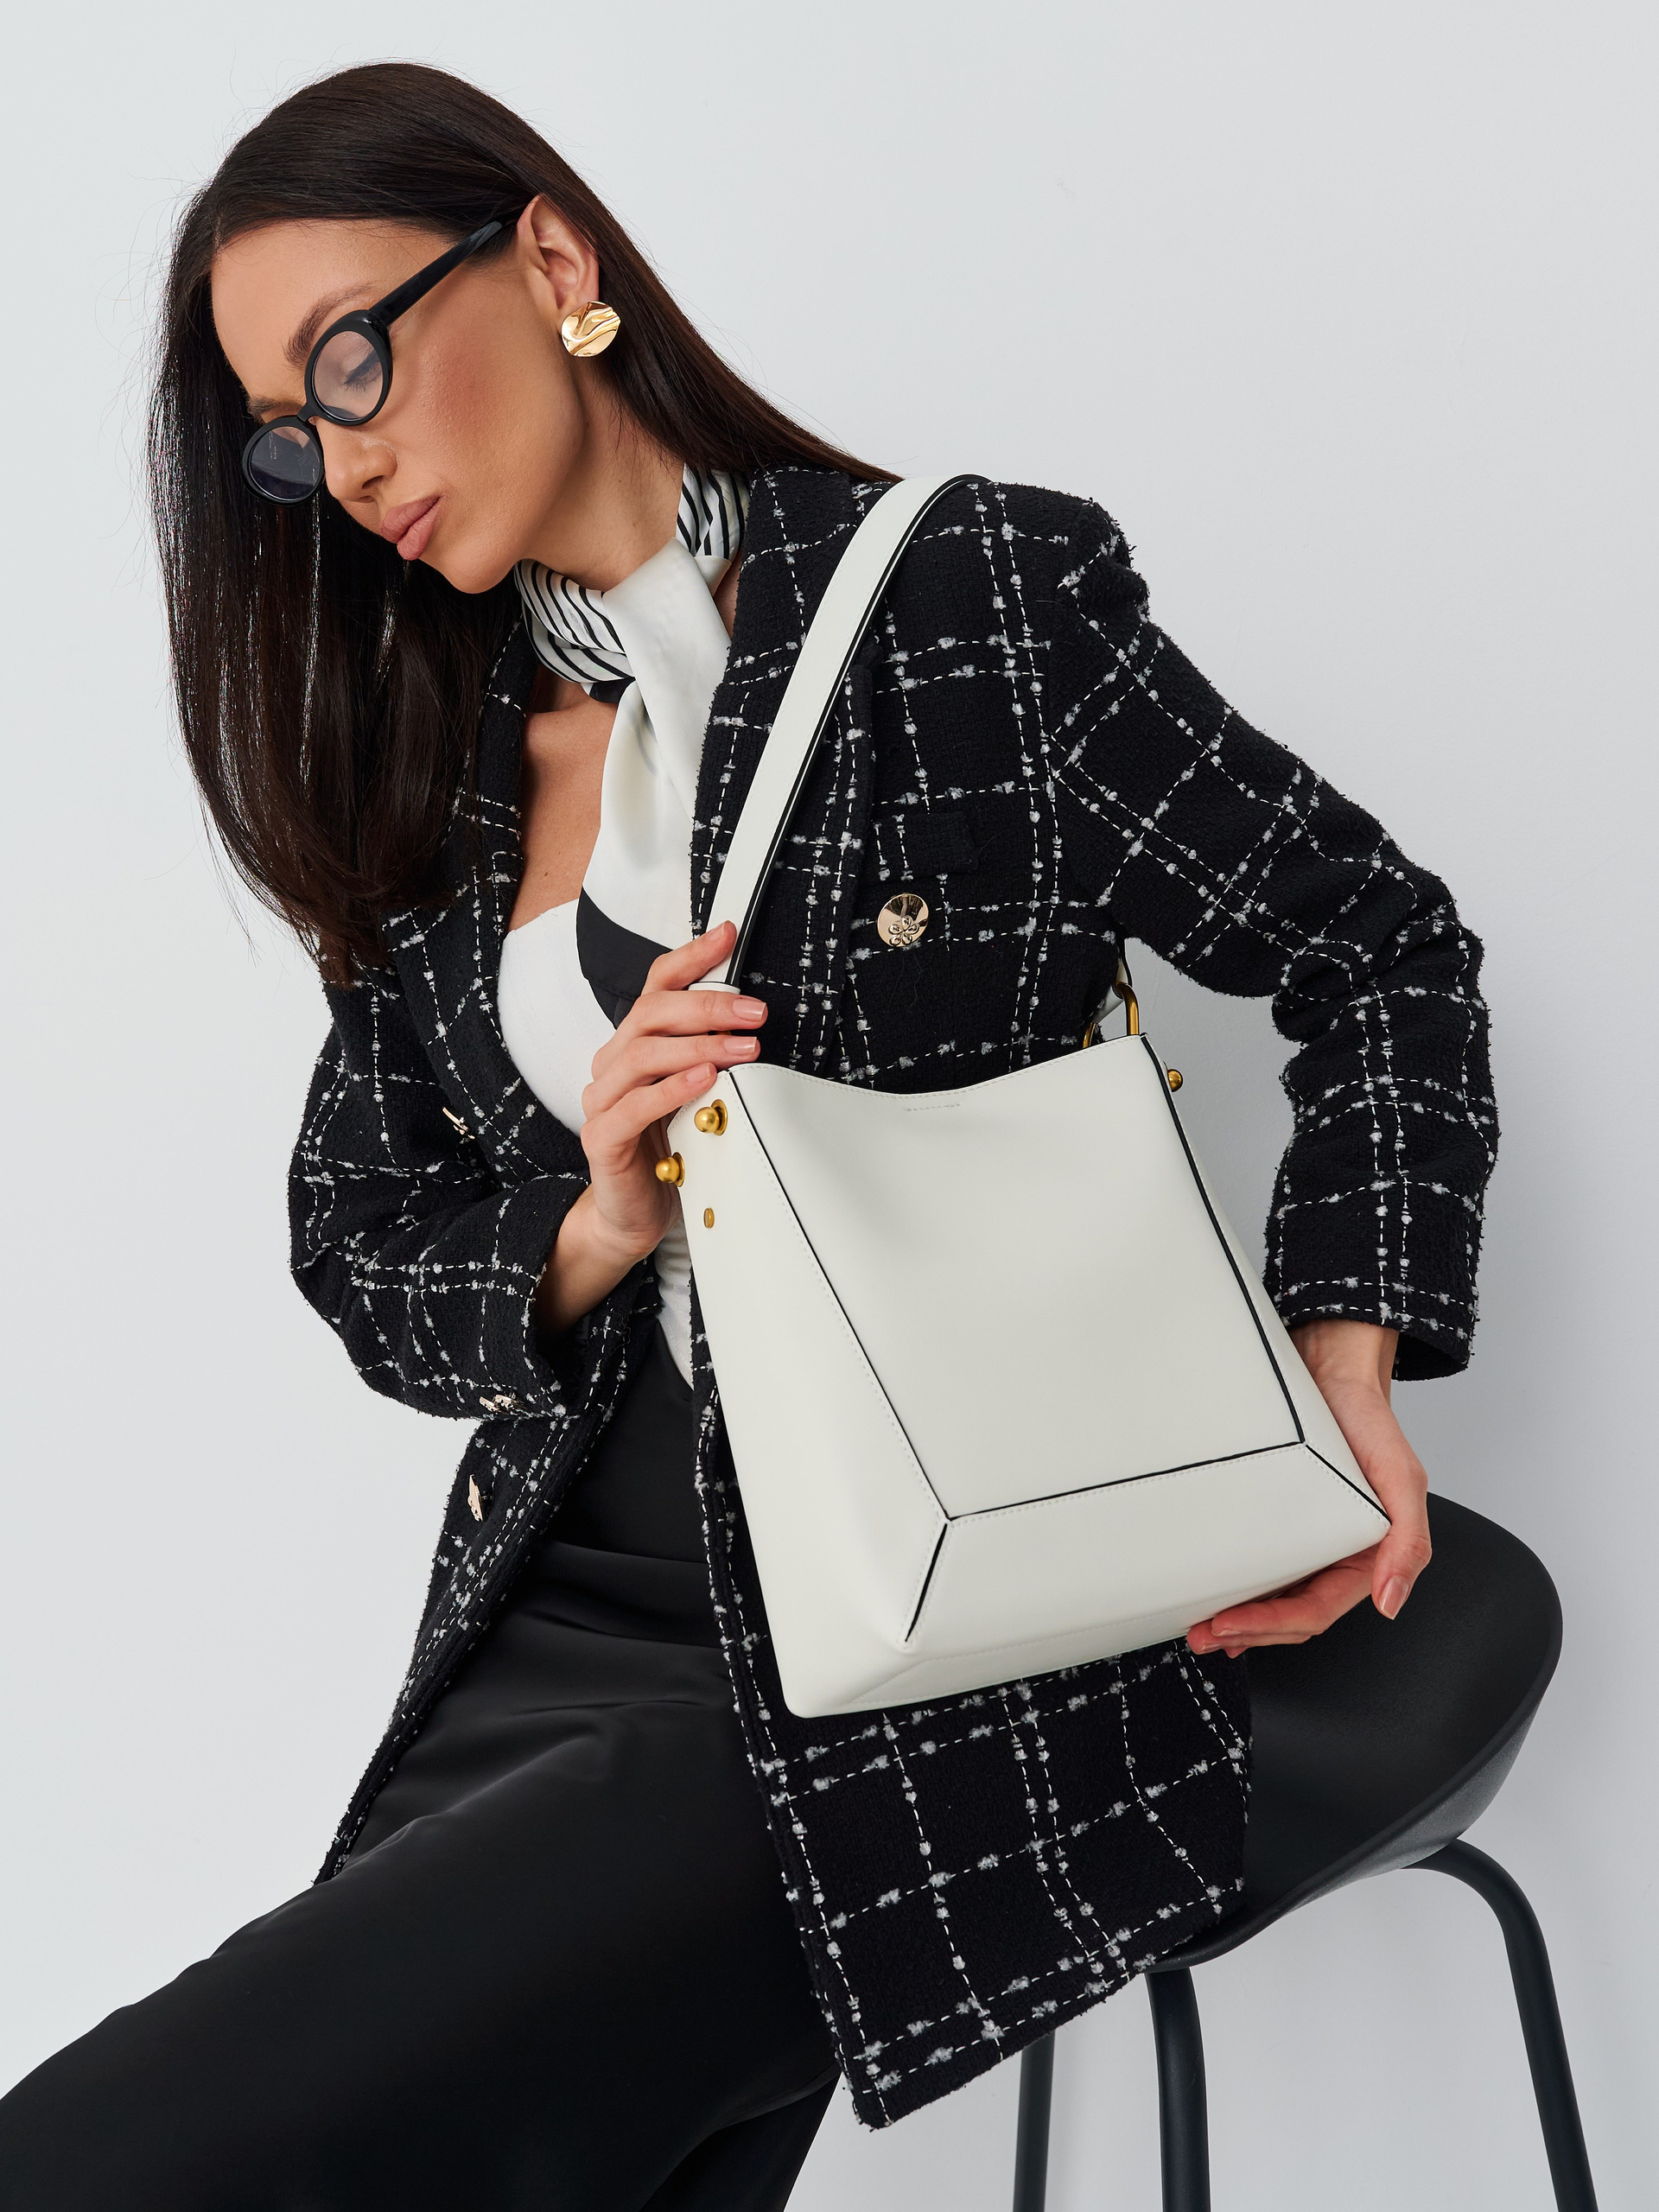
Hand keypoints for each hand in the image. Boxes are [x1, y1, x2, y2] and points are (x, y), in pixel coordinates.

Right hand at [534, 921, 766, 1333]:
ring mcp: (602, 1100)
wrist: (635, 1213)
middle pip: (651, 1014)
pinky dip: (672, 1088)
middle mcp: (612, 1064)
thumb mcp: (699, 1093)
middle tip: (755, 1011)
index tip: (730, 935)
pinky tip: (706, 1079)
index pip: (656, 986)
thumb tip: (758, 1019)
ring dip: (698, 1045)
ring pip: (643, 1054)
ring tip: (744, 1047)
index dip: (691, 957)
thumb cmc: (670, 1150)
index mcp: (633, 1045)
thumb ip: (713, 1055)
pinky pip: (633, 1106)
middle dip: (707, 1006)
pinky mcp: (602, 1138)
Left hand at [1185, 1319, 1430, 1658]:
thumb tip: (1391, 1602)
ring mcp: (1307, 1545)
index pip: (1315, 1611)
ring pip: (1272, 1600)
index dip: (1272, 1627)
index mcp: (1368, 1560)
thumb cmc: (1371, 1424)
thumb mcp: (1403, 1479)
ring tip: (1200, 1629)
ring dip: (1238, 1621)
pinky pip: (1260, 1568)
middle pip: (1289, 1616)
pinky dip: (1239, 1591)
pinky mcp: (1279, 1524)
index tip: (1230, 1627)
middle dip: (1248, 1633)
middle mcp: (1336, 1559)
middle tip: (1203, 1635)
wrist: (1334, 1375)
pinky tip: (1215, 1603)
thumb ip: (1408, 1544)